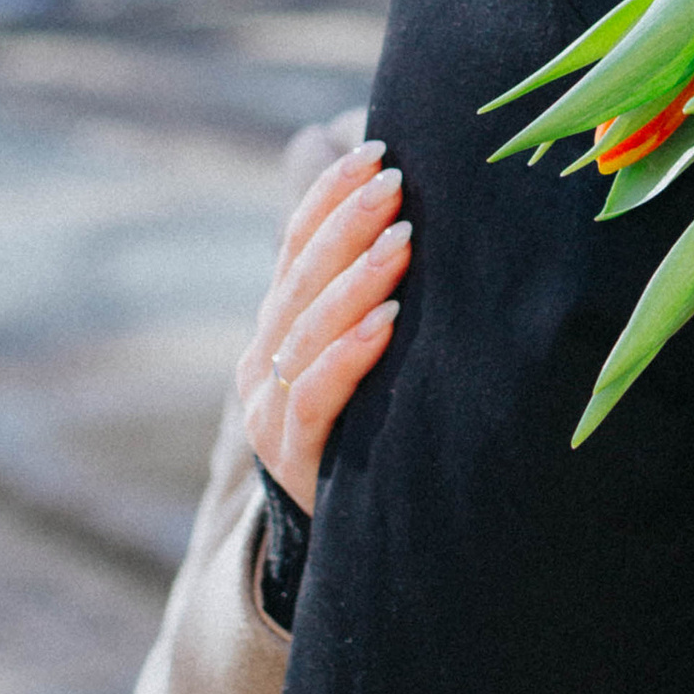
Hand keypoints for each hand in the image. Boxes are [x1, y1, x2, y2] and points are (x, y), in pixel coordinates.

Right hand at [235, 137, 412, 514]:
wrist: (346, 542)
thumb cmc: (369, 430)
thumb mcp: (365, 361)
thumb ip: (374, 300)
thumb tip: (431, 221)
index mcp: (277, 325)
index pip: (296, 244)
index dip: (330, 196)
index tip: (377, 152)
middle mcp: (262, 360)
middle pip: (301, 277)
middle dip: (349, 222)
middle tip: (394, 180)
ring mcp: (269, 409)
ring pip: (306, 330)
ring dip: (356, 280)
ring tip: (401, 240)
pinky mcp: (292, 456)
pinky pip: (315, 395)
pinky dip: (349, 354)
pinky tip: (388, 323)